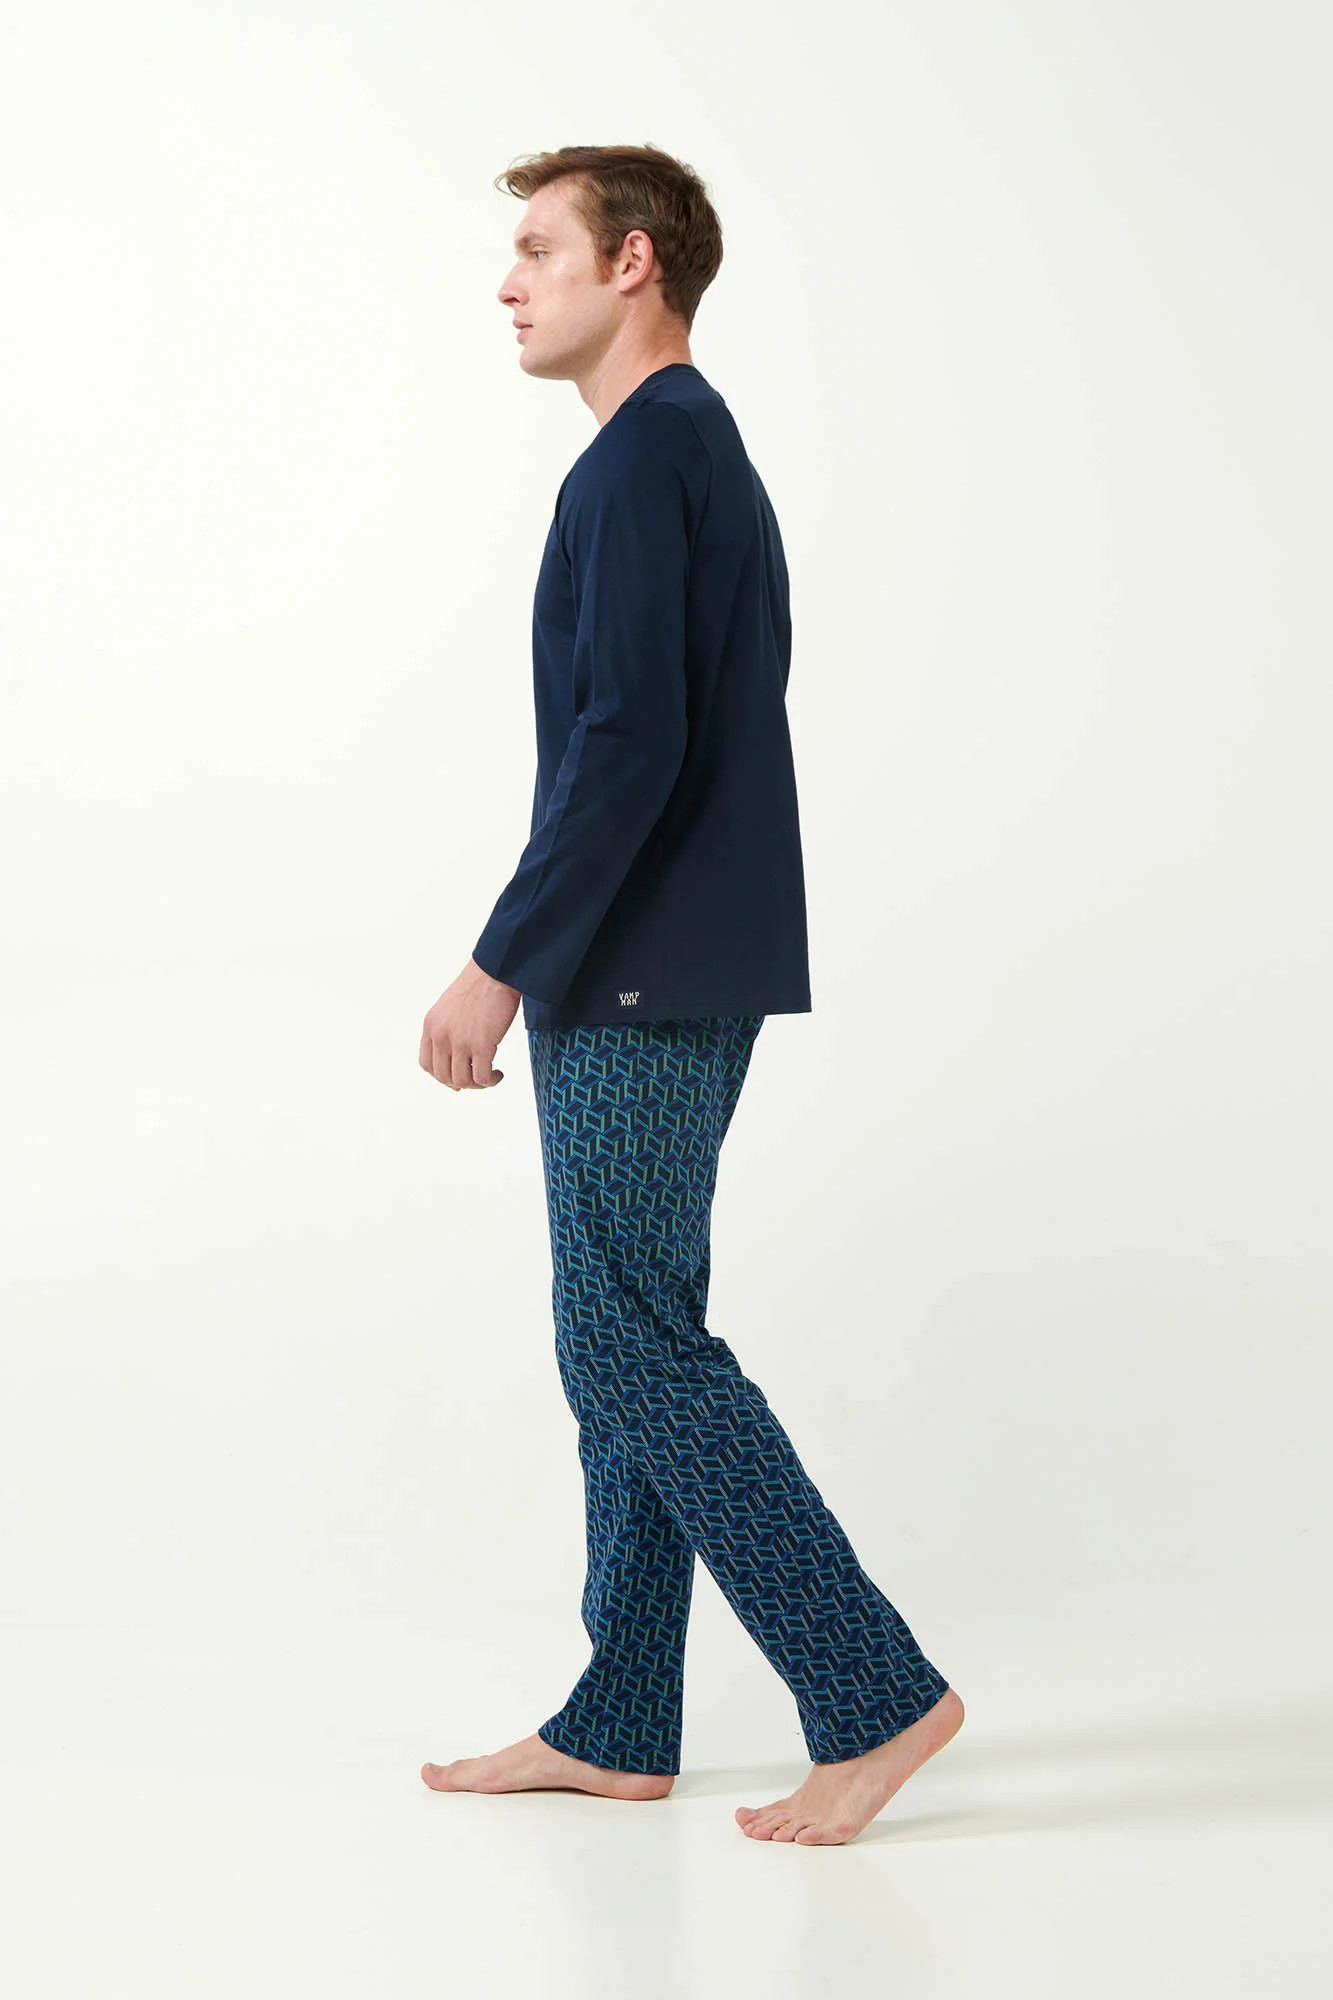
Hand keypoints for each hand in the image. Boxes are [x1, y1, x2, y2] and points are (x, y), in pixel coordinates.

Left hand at [419, 957, 520, 1090]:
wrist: (495, 973)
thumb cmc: (478, 986)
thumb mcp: (448, 1008)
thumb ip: (446, 1029)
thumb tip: (456, 1053)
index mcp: (431, 1026)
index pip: (427, 1064)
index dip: (441, 1076)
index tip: (456, 1077)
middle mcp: (441, 1036)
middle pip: (443, 1077)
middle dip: (461, 1083)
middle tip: (476, 1080)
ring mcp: (459, 1042)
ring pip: (462, 1081)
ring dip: (477, 1084)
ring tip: (490, 1076)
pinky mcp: (481, 1045)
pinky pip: (481, 1077)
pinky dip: (490, 1081)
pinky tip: (498, 1074)